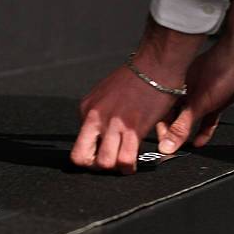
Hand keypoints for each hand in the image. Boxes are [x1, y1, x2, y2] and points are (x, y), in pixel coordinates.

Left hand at [70, 18, 205, 173]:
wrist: (155, 65)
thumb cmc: (137, 77)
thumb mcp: (106, 93)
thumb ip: (99, 112)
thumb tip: (101, 131)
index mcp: (87, 108)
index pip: (77, 144)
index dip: (89, 156)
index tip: (100, 157)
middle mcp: (95, 117)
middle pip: (83, 158)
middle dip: (96, 168)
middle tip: (110, 165)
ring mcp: (113, 123)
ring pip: (104, 163)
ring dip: (115, 168)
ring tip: (124, 164)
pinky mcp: (133, 128)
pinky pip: (125, 159)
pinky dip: (129, 168)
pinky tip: (134, 164)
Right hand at [157, 45, 233, 151]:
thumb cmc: (218, 71)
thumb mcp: (196, 106)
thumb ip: (181, 127)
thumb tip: (167, 145)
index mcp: (175, 89)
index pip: (161, 114)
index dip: (160, 130)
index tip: (161, 144)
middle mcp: (186, 93)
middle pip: (174, 118)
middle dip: (172, 133)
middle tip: (170, 148)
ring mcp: (202, 97)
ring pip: (191, 119)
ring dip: (188, 133)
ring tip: (183, 147)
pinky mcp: (216, 102)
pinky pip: (207, 120)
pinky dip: (204, 131)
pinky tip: (200, 141)